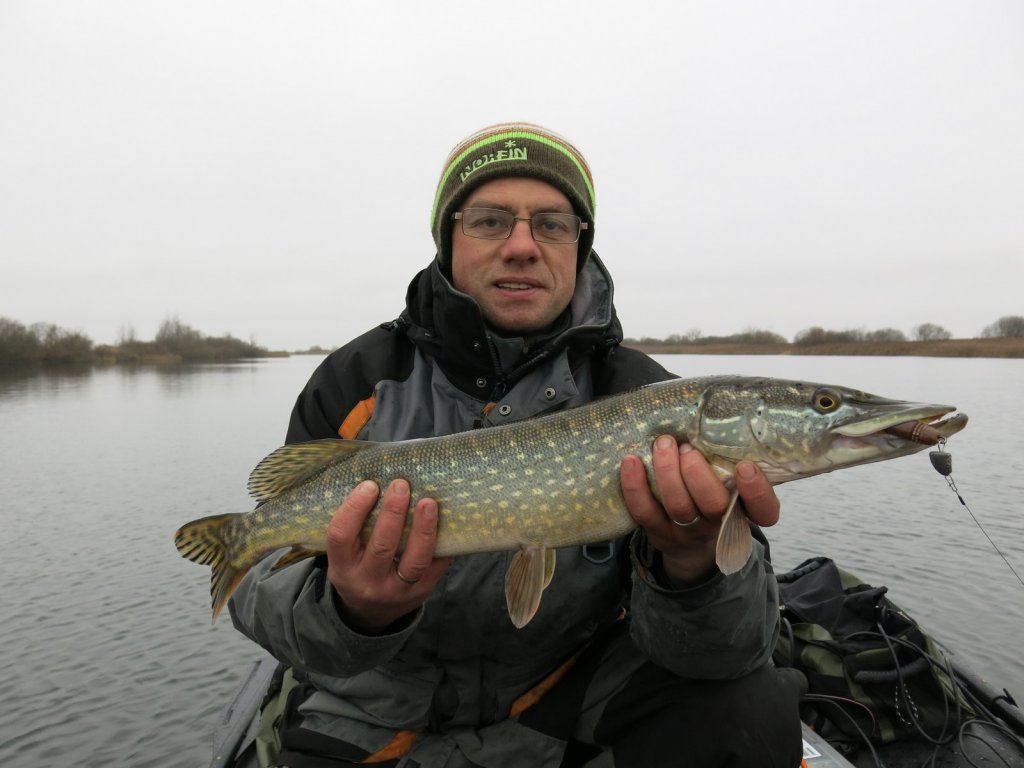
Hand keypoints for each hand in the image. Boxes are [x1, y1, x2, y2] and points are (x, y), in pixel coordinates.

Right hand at [325, 479, 450, 632]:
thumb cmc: (357, 566)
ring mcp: (396, 591)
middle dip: (393, 512)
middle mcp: (367, 582)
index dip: (354, 508)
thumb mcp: (344, 552)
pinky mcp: (420, 593)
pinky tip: (446, 522)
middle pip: (382, 546)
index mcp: (342, 567)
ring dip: (423, 529)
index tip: (369, 485)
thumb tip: (375, 474)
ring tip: (429, 502)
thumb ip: (355, 523)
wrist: (369, 612)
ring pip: (414, 561)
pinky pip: (435, 567)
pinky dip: (441, 544)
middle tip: (401, 484)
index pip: (341, 536)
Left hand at [620, 435, 780, 584]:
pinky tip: (631, 461)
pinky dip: (635, 486)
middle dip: (698, 473)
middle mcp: (719, 523)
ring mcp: (688, 530)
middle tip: (688, 448)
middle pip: (714, 505)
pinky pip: (644, 512)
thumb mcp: (732, 484)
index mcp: (746, 510)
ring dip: (667, 472)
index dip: (757, 491)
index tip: (745, 466)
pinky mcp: (658, 532)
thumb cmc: (714, 498)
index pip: (764, 511)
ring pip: (678, 506)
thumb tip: (722, 413)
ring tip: (663, 444)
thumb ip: (731, 459)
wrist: (693, 546)